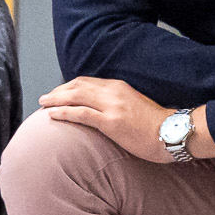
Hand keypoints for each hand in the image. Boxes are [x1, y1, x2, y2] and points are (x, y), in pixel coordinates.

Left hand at [38, 77, 214, 161]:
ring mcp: (111, 106)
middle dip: (57, 91)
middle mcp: (113, 92)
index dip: (69, 86)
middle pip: (77, 86)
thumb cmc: (157, 125)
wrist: (172, 133)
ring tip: (42, 104)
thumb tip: (104, 110)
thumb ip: (118, 103)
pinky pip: (81, 114)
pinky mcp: (111, 121)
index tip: (58, 92)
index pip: (87, 81)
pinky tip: (52, 115)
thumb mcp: (135, 106)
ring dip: (55, 99)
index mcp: (119, 86)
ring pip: (75, 97)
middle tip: (44, 97)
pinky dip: (64, 112)